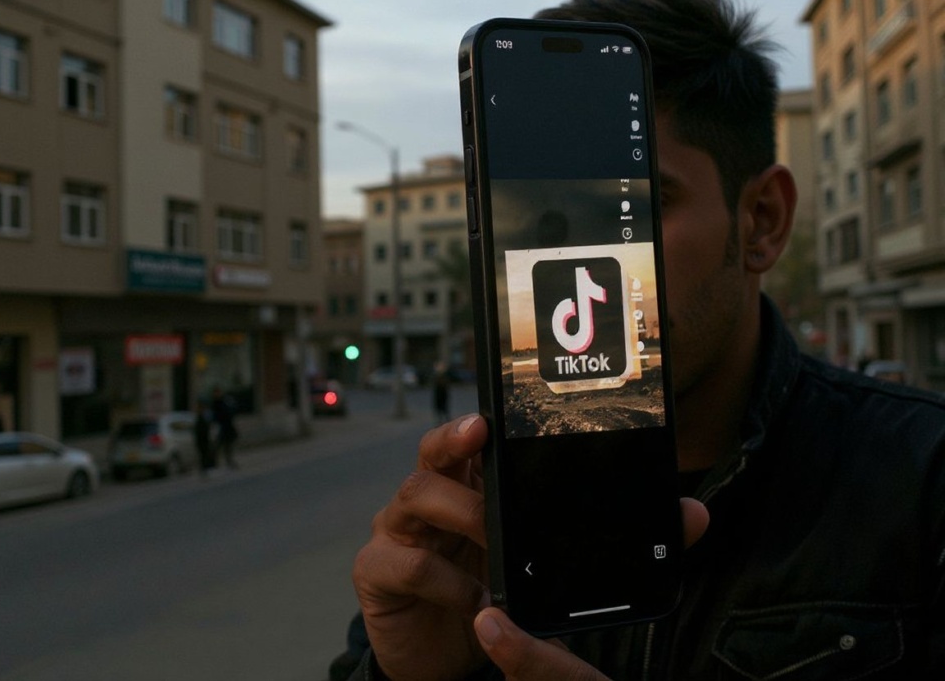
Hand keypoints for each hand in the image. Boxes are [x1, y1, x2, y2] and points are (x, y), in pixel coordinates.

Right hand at [353, 412, 710, 680]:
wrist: (445, 656)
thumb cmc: (495, 595)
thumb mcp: (550, 564)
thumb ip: (619, 536)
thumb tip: (693, 516)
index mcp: (470, 486)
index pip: (468, 441)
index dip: (473, 423)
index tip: (491, 416)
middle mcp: (430, 500)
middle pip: (430, 452)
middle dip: (452, 439)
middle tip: (480, 436)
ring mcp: (398, 532)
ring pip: (413, 496)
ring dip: (460, 515)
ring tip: (495, 547)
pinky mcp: (379, 572)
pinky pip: (403, 562)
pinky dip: (443, 579)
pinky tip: (474, 600)